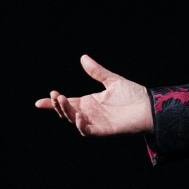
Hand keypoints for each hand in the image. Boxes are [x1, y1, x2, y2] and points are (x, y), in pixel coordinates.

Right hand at [34, 54, 152, 135]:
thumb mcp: (112, 81)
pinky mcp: (103, 131)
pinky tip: (79, 115)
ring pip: (74, 120)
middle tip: (55, 94)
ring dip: (66, 112)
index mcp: (90, 102)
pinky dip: (81, 125)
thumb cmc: (134, 95)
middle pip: (67, 112)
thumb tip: (83, 57)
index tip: (39, 102)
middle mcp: (90, 113)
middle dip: (58, 105)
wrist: (149, 107)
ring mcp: (95, 123)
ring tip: (62, 100)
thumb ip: (97, 71)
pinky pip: (87, 131)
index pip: (68, 102)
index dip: (53, 103)